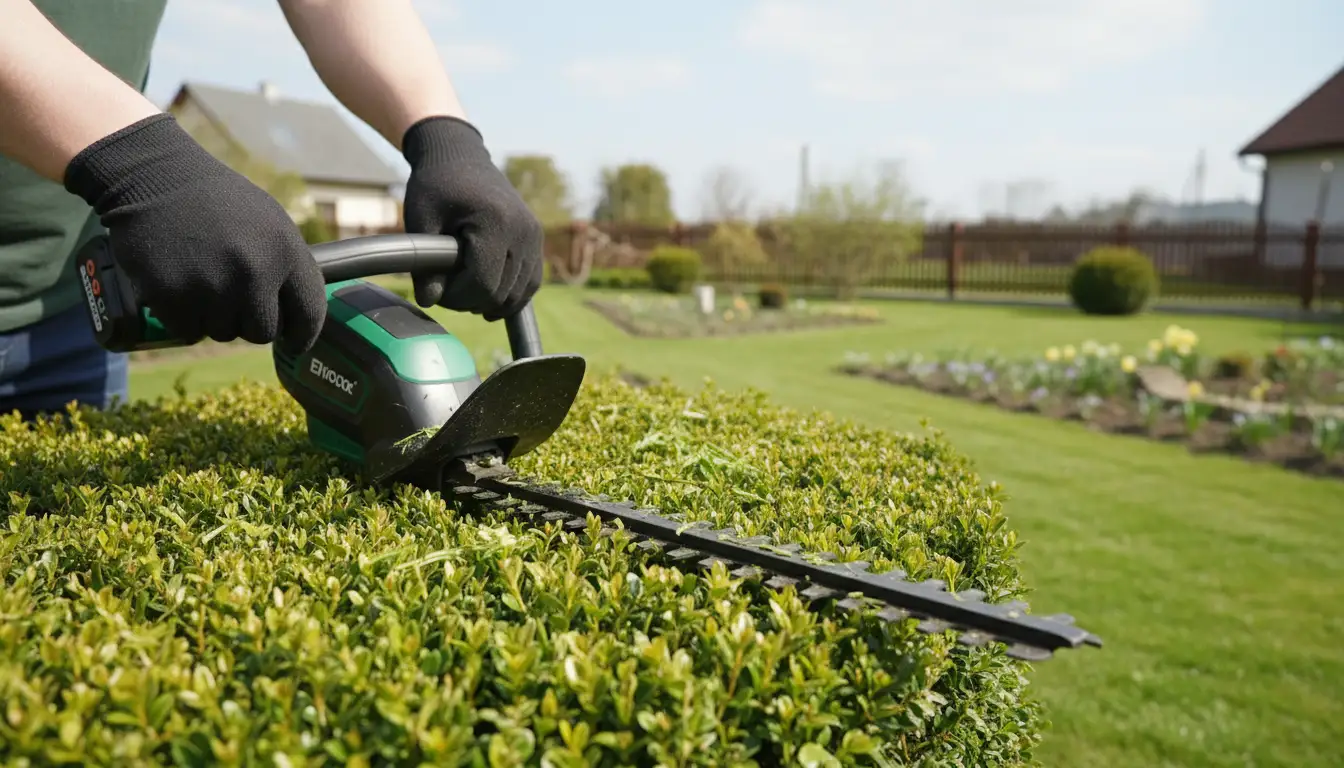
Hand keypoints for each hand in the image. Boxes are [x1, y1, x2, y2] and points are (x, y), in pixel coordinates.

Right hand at [63, 114, 326, 353]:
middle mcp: (254, 272)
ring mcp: (213, 286)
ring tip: (202, 280)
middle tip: (231, 295)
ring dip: (214, 317)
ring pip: (224, 333)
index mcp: (286, 251)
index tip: (295, 342)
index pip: (310, 314)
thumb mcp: (270, 221)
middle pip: (263, 333)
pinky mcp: (173, 296)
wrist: (154, 176)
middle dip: (249, 321)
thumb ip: (288, 266)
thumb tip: (301, 315)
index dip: (303, 335)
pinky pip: (189, 332)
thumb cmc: (217, 200)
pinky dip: (184, 319)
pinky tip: (180, 287)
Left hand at [400, 116, 543, 320]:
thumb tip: (429, 301)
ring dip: (490, 301)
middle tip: (445, 289)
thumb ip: (424, 264)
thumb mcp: (420, 220)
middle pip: (501, 294)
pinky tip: (489, 297)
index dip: (456, 298)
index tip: (435, 289)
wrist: (459, 155)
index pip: (483, 285)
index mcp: (496, 222)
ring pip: (519, 294)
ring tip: (464, 290)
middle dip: (470, 300)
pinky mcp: (536, 239)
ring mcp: (534, 235)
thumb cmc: (435, 185)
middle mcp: (524, 231)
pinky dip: (511, 295)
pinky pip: (531, 282)